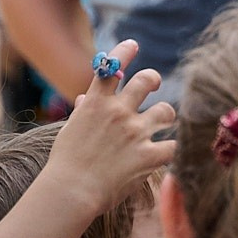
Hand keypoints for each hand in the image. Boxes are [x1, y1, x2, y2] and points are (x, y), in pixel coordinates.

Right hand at [47, 40, 176, 214]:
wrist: (71, 193)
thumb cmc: (66, 164)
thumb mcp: (70, 131)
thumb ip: (83, 111)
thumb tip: (84, 98)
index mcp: (95, 103)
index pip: (111, 66)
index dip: (124, 52)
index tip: (133, 45)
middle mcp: (118, 112)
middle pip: (146, 81)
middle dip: (153, 79)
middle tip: (155, 84)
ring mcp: (135, 132)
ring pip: (165, 111)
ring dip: (164, 116)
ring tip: (162, 123)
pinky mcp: (148, 155)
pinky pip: (171, 146)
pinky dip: (169, 149)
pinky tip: (165, 153)